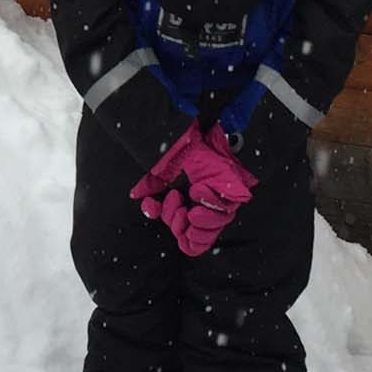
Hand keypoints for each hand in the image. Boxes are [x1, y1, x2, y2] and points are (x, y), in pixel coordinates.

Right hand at [130, 126, 257, 256]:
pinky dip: (207, 203)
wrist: (203, 131)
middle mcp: (204, 210)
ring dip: (192, 220)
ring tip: (185, 200)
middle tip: (174, 198)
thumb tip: (137, 196)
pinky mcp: (234, 199)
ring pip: (206, 236)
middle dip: (175, 222)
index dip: (164, 221)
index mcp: (188, 206)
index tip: (154, 205)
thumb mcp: (164, 168)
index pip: (180, 235)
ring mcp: (220, 207)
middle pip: (189, 240)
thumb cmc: (187, 147)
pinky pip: (222, 216)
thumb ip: (151, 185)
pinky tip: (198, 190)